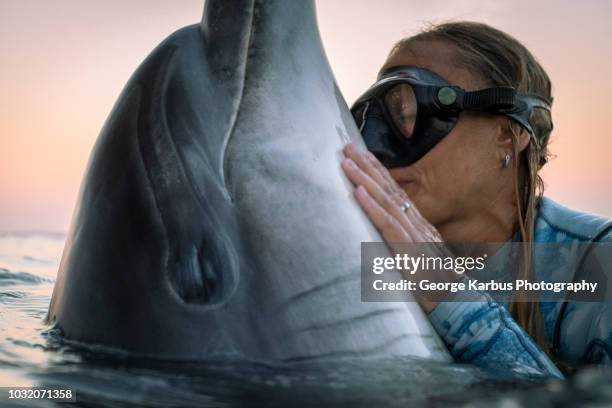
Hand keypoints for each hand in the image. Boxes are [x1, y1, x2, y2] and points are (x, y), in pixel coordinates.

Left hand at [341, 143, 444, 312]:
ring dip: (365, 180)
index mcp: (420, 228)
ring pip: (387, 202)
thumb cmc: (439, 290)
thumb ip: (406, 248)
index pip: (396, 194)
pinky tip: (358, 193)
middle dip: (368, 167)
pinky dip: (373, 207)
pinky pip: (389, 226)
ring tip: (347, 162)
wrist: (462, 308)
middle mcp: (419, 226)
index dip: (379, 173)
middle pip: (390, 190)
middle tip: (347, 147)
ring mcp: (416, 237)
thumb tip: (388, 239)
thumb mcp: (420, 263)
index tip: (361, 156)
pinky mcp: (412, 252)